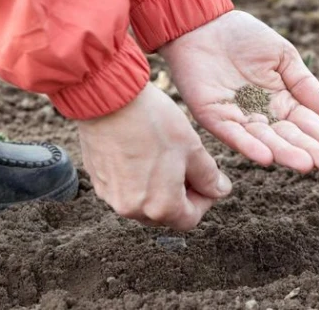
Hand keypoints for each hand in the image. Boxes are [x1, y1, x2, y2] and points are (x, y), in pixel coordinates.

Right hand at [77, 83, 231, 229]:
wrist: (109, 99)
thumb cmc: (154, 123)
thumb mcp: (192, 149)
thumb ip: (209, 177)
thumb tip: (219, 191)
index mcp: (161, 207)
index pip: (190, 219)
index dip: (204, 200)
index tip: (208, 181)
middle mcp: (132, 209)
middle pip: (165, 214)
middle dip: (181, 195)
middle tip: (188, 167)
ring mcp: (111, 196)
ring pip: (144, 202)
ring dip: (159, 188)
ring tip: (164, 158)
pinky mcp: (98, 180)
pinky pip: (124, 189)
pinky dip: (137, 180)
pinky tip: (142, 154)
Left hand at [159, 10, 318, 173]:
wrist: (202, 24)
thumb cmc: (243, 36)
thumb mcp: (282, 55)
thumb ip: (303, 82)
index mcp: (281, 100)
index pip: (306, 124)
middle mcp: (262, 114)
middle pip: (288, 136)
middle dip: (309, 151)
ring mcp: (238, 118)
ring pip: (265, 140)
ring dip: (284, 153)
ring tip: (306, 164)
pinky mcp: (214, 118)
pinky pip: (234, 135)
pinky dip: (249, 147)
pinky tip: (267, 158)